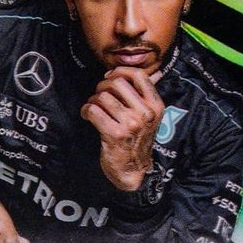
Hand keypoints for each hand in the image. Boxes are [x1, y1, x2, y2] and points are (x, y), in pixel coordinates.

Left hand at [80, 67, 164, 190]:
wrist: (133, 171)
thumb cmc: (137, 142)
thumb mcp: (150, 118)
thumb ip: (146, 96)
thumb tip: (153, 72)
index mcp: (156, 106)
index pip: (138, 75)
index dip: (119, 72)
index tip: (109, 78)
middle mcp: (145, 113)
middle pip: (117, 82)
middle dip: (102, 86)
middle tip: (99, 95)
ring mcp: (131, 124)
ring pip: (103, 96)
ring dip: (93, 100)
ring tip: (93, 107)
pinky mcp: (115, 134)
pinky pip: (93, 110)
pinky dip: (86, 110)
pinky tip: (87, 115)